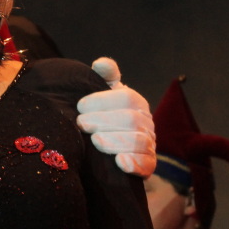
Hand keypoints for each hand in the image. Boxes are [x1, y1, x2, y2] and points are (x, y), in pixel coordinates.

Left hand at [76, 57, 155, 176]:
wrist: (105, 149)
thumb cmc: (101, 115)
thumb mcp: (101, 94)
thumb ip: (103, 77)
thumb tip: (101, 63)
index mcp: (135, 103)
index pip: (126, 97)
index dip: (102, 101)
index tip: (79, 107)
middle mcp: (146, 123)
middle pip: (132, 119)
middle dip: (105, 120)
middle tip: (81, 124)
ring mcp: (148, 144)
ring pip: (139, 141)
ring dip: (115, 141)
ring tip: (95, 141)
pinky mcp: (147, 165)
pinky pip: (147, 165)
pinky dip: (135, 164)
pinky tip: (120, 162)